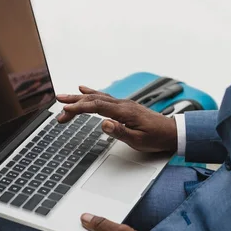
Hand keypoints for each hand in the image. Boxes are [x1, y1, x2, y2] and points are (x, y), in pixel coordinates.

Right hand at [56, 86, 177, 152]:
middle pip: (94, 100)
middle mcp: (122, 104)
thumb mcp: (138, 140)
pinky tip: (84, 89)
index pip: (97, 107)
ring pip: (97, 97)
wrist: (172, 132)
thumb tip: (104, 124)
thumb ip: (120, 132)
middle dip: (74, 102)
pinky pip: (104, 97)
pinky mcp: (124, 106)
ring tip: (64, 97)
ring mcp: (123, 104)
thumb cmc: (156, 138)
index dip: (80, 108)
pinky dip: (92, 93)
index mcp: (124, 112)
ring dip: (80, 97)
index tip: (66, 110)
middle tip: (58, 106)